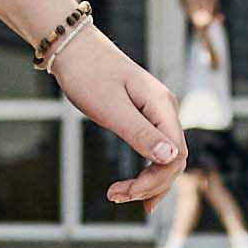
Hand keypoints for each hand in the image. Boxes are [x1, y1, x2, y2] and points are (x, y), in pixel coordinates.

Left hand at [50, 26, 183, 204]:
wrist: (72, 48)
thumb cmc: (86, 74)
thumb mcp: (109, 107)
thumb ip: (139, 132)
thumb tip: (171, 158)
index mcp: (162, 106)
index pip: (175, 155)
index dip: (154, 180)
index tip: (124, 194)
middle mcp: (166, 109)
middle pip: (174, 159)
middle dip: (150, 184)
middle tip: (117, 197)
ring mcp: (157, 111)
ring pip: (166, 155)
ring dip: (150, 180)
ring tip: (126, 199)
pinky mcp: (144, 114)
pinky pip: (155, 147)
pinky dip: (149, 169)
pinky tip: (139, 187)